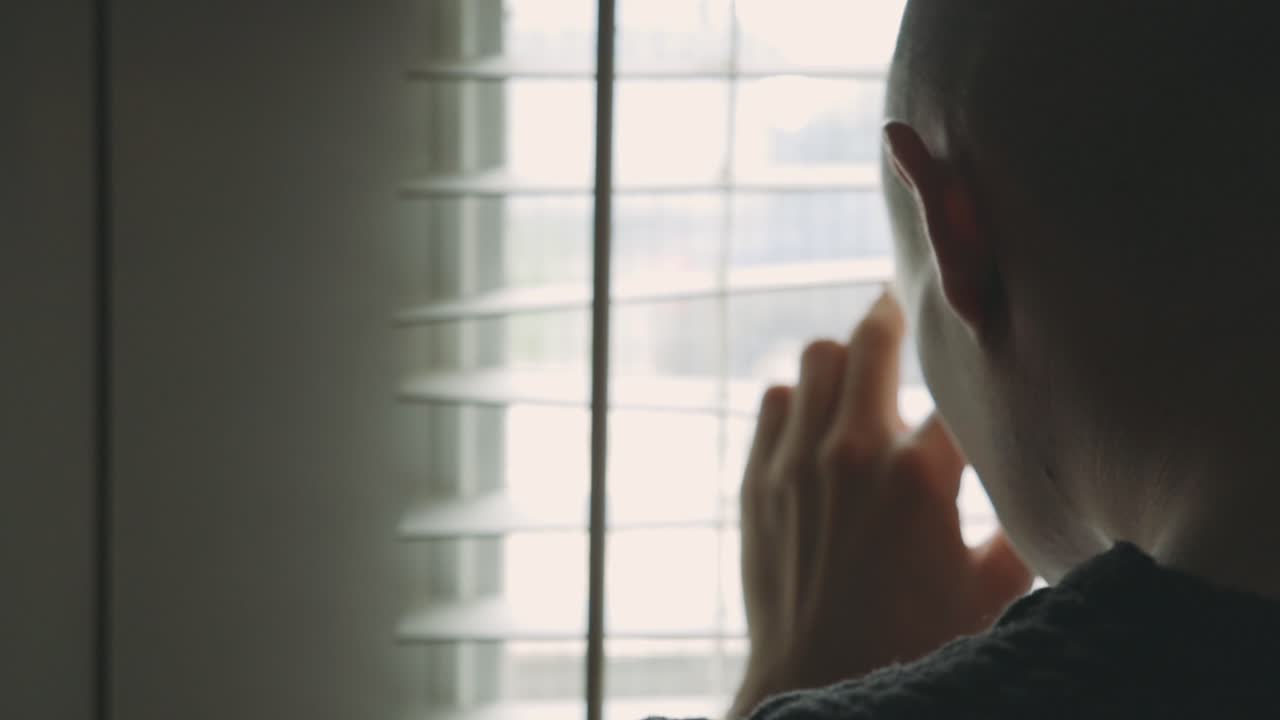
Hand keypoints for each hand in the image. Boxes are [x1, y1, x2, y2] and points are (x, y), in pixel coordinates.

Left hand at [728, 290, 1032, 717]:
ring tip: (860, 360)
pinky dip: (797, 396)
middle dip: (894, 317)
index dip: (971, 375)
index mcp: (920, 475)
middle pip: (874, 339)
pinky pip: (773, 399)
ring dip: (843, 354)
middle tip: (900, 304)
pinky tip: (814, 411)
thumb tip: (1043, 496)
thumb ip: (1016, 533)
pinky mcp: (758, 477)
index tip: (977, 362)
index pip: (955, 389)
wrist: (816, 679)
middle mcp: (853, 451)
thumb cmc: (910, 644)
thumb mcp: (987, 592)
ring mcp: (796, 460)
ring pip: (816, 358)